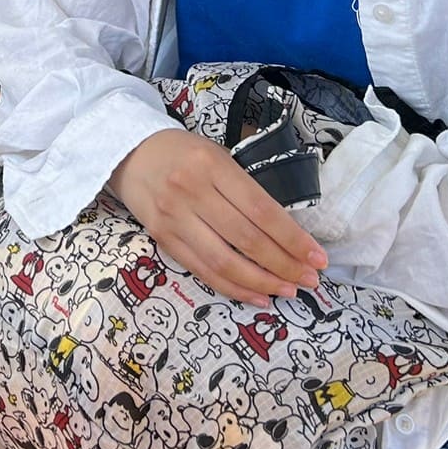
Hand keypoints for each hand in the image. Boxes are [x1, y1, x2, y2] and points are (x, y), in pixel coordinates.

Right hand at [109, 129, 326, 306]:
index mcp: (212, 165)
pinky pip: (202, 270)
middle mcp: (191, 191)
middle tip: (310, 280)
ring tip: (287, 290)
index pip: (262, 210)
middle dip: (284, 265)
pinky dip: (232, 287)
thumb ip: (246, 189)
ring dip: (261, 282)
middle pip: (246, 239)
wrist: (129, 153)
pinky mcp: (162, 237)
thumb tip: (287, 234)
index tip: (318, 258)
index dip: (293, 239)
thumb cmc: (184, 153)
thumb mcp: (218, 156)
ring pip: (224, 261)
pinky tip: (256, 295)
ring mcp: (174, 217)